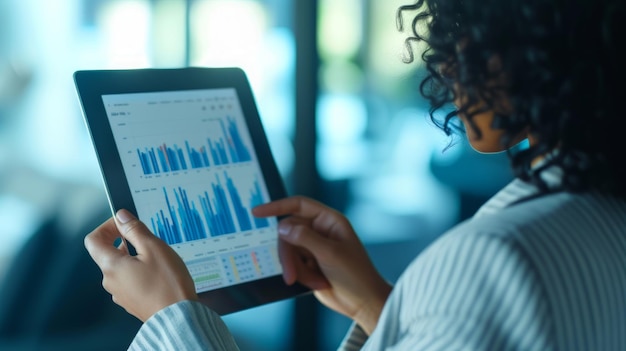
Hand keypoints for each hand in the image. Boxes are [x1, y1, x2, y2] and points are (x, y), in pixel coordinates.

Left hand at [84, 209, 197, 321]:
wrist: (179, 317)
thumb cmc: (168, 283)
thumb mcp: (154, 247)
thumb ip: (134, 230)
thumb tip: (121, 216)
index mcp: (111, 266)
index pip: (93, 240)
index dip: (107, 227)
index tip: (124, 223)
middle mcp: (111, 281)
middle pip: (109, 253)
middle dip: (126, 241)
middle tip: (148, 239)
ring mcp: (121, 294)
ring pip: (122, 267)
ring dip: (136, 257)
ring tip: (159, 259)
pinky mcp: (132, 302)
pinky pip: (131, 280)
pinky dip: (141, 272)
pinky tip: (160, 274)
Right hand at [253, 196, 391, 334]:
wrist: (362, 302)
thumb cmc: (356, 275)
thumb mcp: (330, 254)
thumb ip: (305, 238)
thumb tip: (282, 227)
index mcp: (329, 220)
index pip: (299, 205)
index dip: (277, 206)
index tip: (257, 212)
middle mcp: (320, 230)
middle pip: (288, 232)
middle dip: (288, 255)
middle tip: (291, 274)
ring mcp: (313, 247)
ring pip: (288, 250)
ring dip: (296, 268)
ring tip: (312, 281)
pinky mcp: (308, 263)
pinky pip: (292, 264)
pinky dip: (300, 275)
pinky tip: (316, 282)